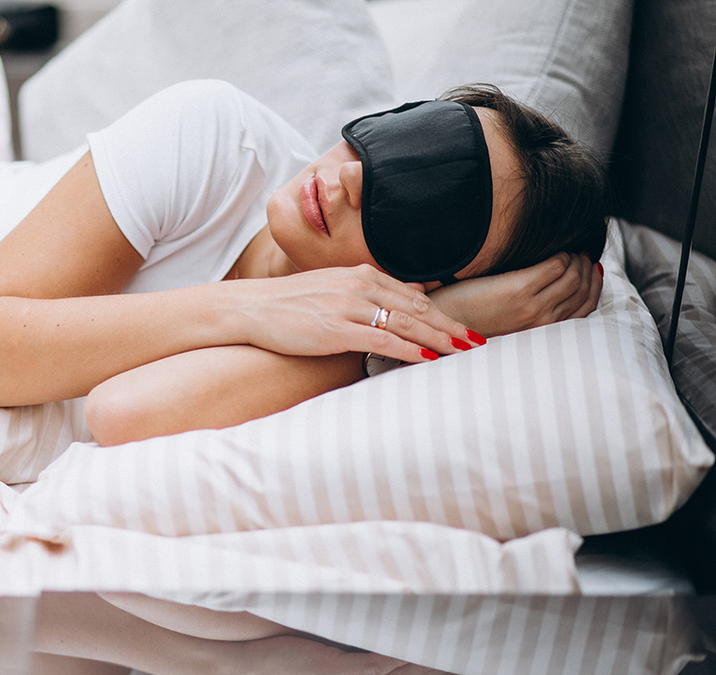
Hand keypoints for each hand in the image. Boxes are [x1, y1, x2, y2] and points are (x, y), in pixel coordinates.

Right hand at [236, 264, 480, 363]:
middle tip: (478, 341)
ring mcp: (348, 307)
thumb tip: (414, 292)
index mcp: (362, 275)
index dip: (443, 313)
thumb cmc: (290, 302)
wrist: (251, 307)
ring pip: (404, 323)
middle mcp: (360, 287)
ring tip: (462, 351)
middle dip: (450, 326)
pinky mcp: (335, 329)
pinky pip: (380, 340)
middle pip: (416, 309)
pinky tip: (427, 358)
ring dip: (437, 338)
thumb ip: (374, 289)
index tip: (466, 329)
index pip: (413, 296)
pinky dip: (407, 349)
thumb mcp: (336, 286)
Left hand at [428, 252, 603, 337]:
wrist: (443, 323)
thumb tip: (552, 287)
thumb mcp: (510, 321)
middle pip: (583, 290)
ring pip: (573, 276)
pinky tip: (552, 249)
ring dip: (576, 258)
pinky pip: (554, 265)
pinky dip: (559, 254)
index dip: (595, 285)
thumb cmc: (472, 320)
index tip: (593, 268)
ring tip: (568, 249)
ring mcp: (531, 306)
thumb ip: (533, 309)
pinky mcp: (517, 290)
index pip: (586, 307)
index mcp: (541, 330)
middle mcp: (541, 320)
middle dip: (588, 268)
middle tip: (582, 254)